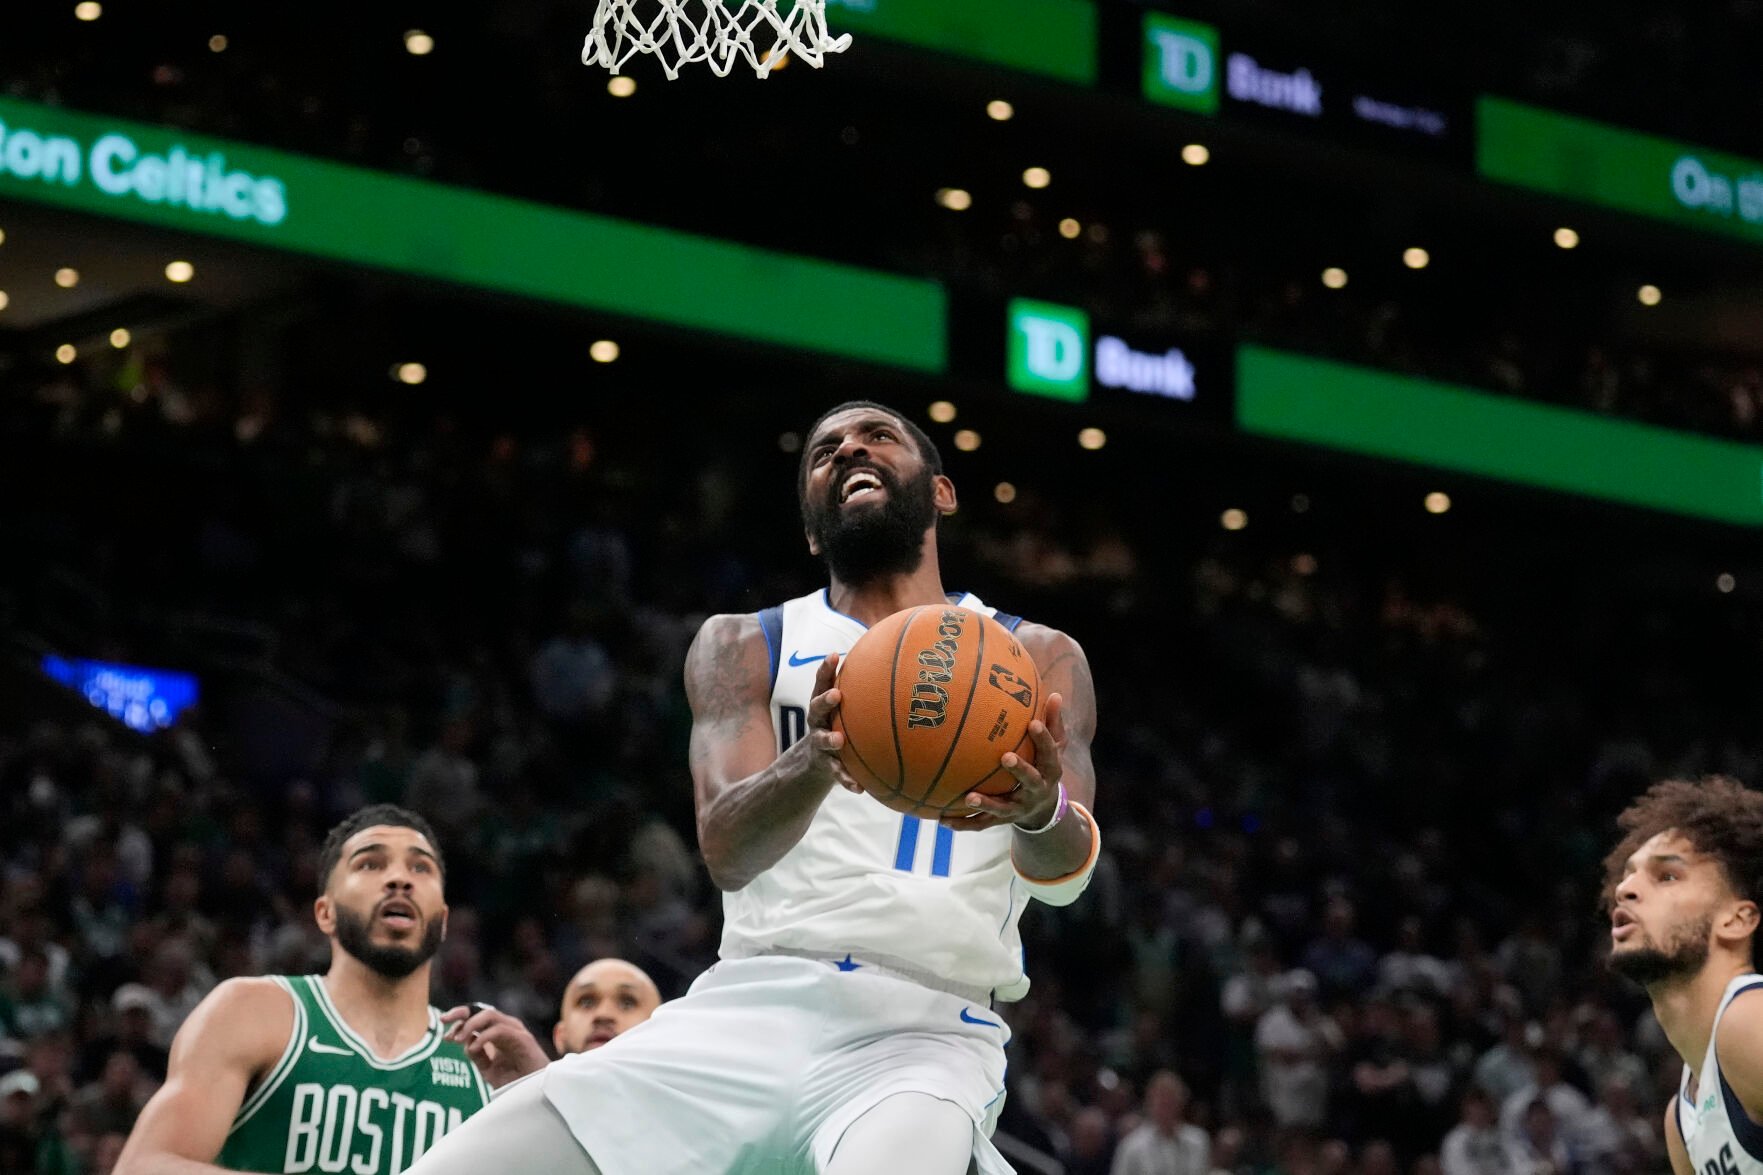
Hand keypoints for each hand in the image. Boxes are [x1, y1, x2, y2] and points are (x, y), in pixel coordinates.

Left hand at [439, 1003, 549, 1088]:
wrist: (535, 1094)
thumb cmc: (516, 1081)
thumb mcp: (489, 1069)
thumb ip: (478, 1055)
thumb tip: (465, 1043)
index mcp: (498, 1032)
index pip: (477, 1016)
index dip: (459, 1018)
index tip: (443, 1029)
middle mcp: (507, 1027)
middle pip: (481, 1010)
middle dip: (460, 1013)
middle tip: (444, 1022)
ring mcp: (515, 1031)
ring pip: (490, 1015)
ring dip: (470, 1024)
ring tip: (457, 1039)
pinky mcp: (522, 1039)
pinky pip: (499, 1030)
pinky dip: (483, 1037)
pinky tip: (474, 1047)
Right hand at [801, 653, 864, 795]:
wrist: (818, 760)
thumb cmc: (840, 724)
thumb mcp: (846, 708)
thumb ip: (864, 691)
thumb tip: (900, 669)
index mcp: (823, 703)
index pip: (822, 682)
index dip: (826, 669)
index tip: (834, 655)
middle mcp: (818, 721)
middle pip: (816, 707)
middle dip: (825, 700)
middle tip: (836, 695)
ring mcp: (819, 743)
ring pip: (822, 740)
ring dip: (829, 739)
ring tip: (838, 740)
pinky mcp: (826, 765)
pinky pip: (837, 773)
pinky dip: (847, 780)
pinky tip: (859, 788)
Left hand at [938, 692, 1065, 830]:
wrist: (1042, 809)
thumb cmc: (1042, 766)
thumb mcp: (1054, 747)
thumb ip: (1052, 723)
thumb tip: (1055, 694)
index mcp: (1050, 770)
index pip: (1050, 753)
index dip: (1044, 739)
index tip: (1033, 723)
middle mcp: (1036, 791)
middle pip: (1030, 781)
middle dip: (1020, 770)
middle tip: (1005, 757)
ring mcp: (1018, 808)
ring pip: (1003, 808)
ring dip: (987, 803)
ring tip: (969, 797)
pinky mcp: (1001, 821)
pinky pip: (981, 823)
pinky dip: (963, 823)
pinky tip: (943, 820)